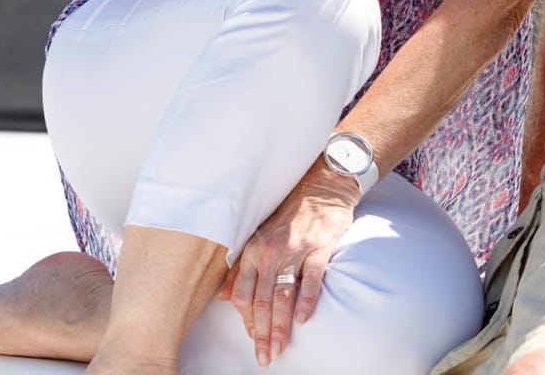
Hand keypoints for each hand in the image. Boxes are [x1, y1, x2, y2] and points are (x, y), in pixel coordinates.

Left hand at [221, 162, 359, 366]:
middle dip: (262, 333)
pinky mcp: (319, 247)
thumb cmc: (289, 214)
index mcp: (253, 251)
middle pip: (262, 301)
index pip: (244, 295)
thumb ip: (241, 268)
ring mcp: (295, 250)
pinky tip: (303, 320)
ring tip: (280, 349)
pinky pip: (311, 278)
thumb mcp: (258, 237)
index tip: (252, 342)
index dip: (247, 322)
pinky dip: (306, 300)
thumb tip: (222, 297)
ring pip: (283, 295)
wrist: (321, 186)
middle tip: (264, 358)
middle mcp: (270, 252)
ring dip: (281, 326)